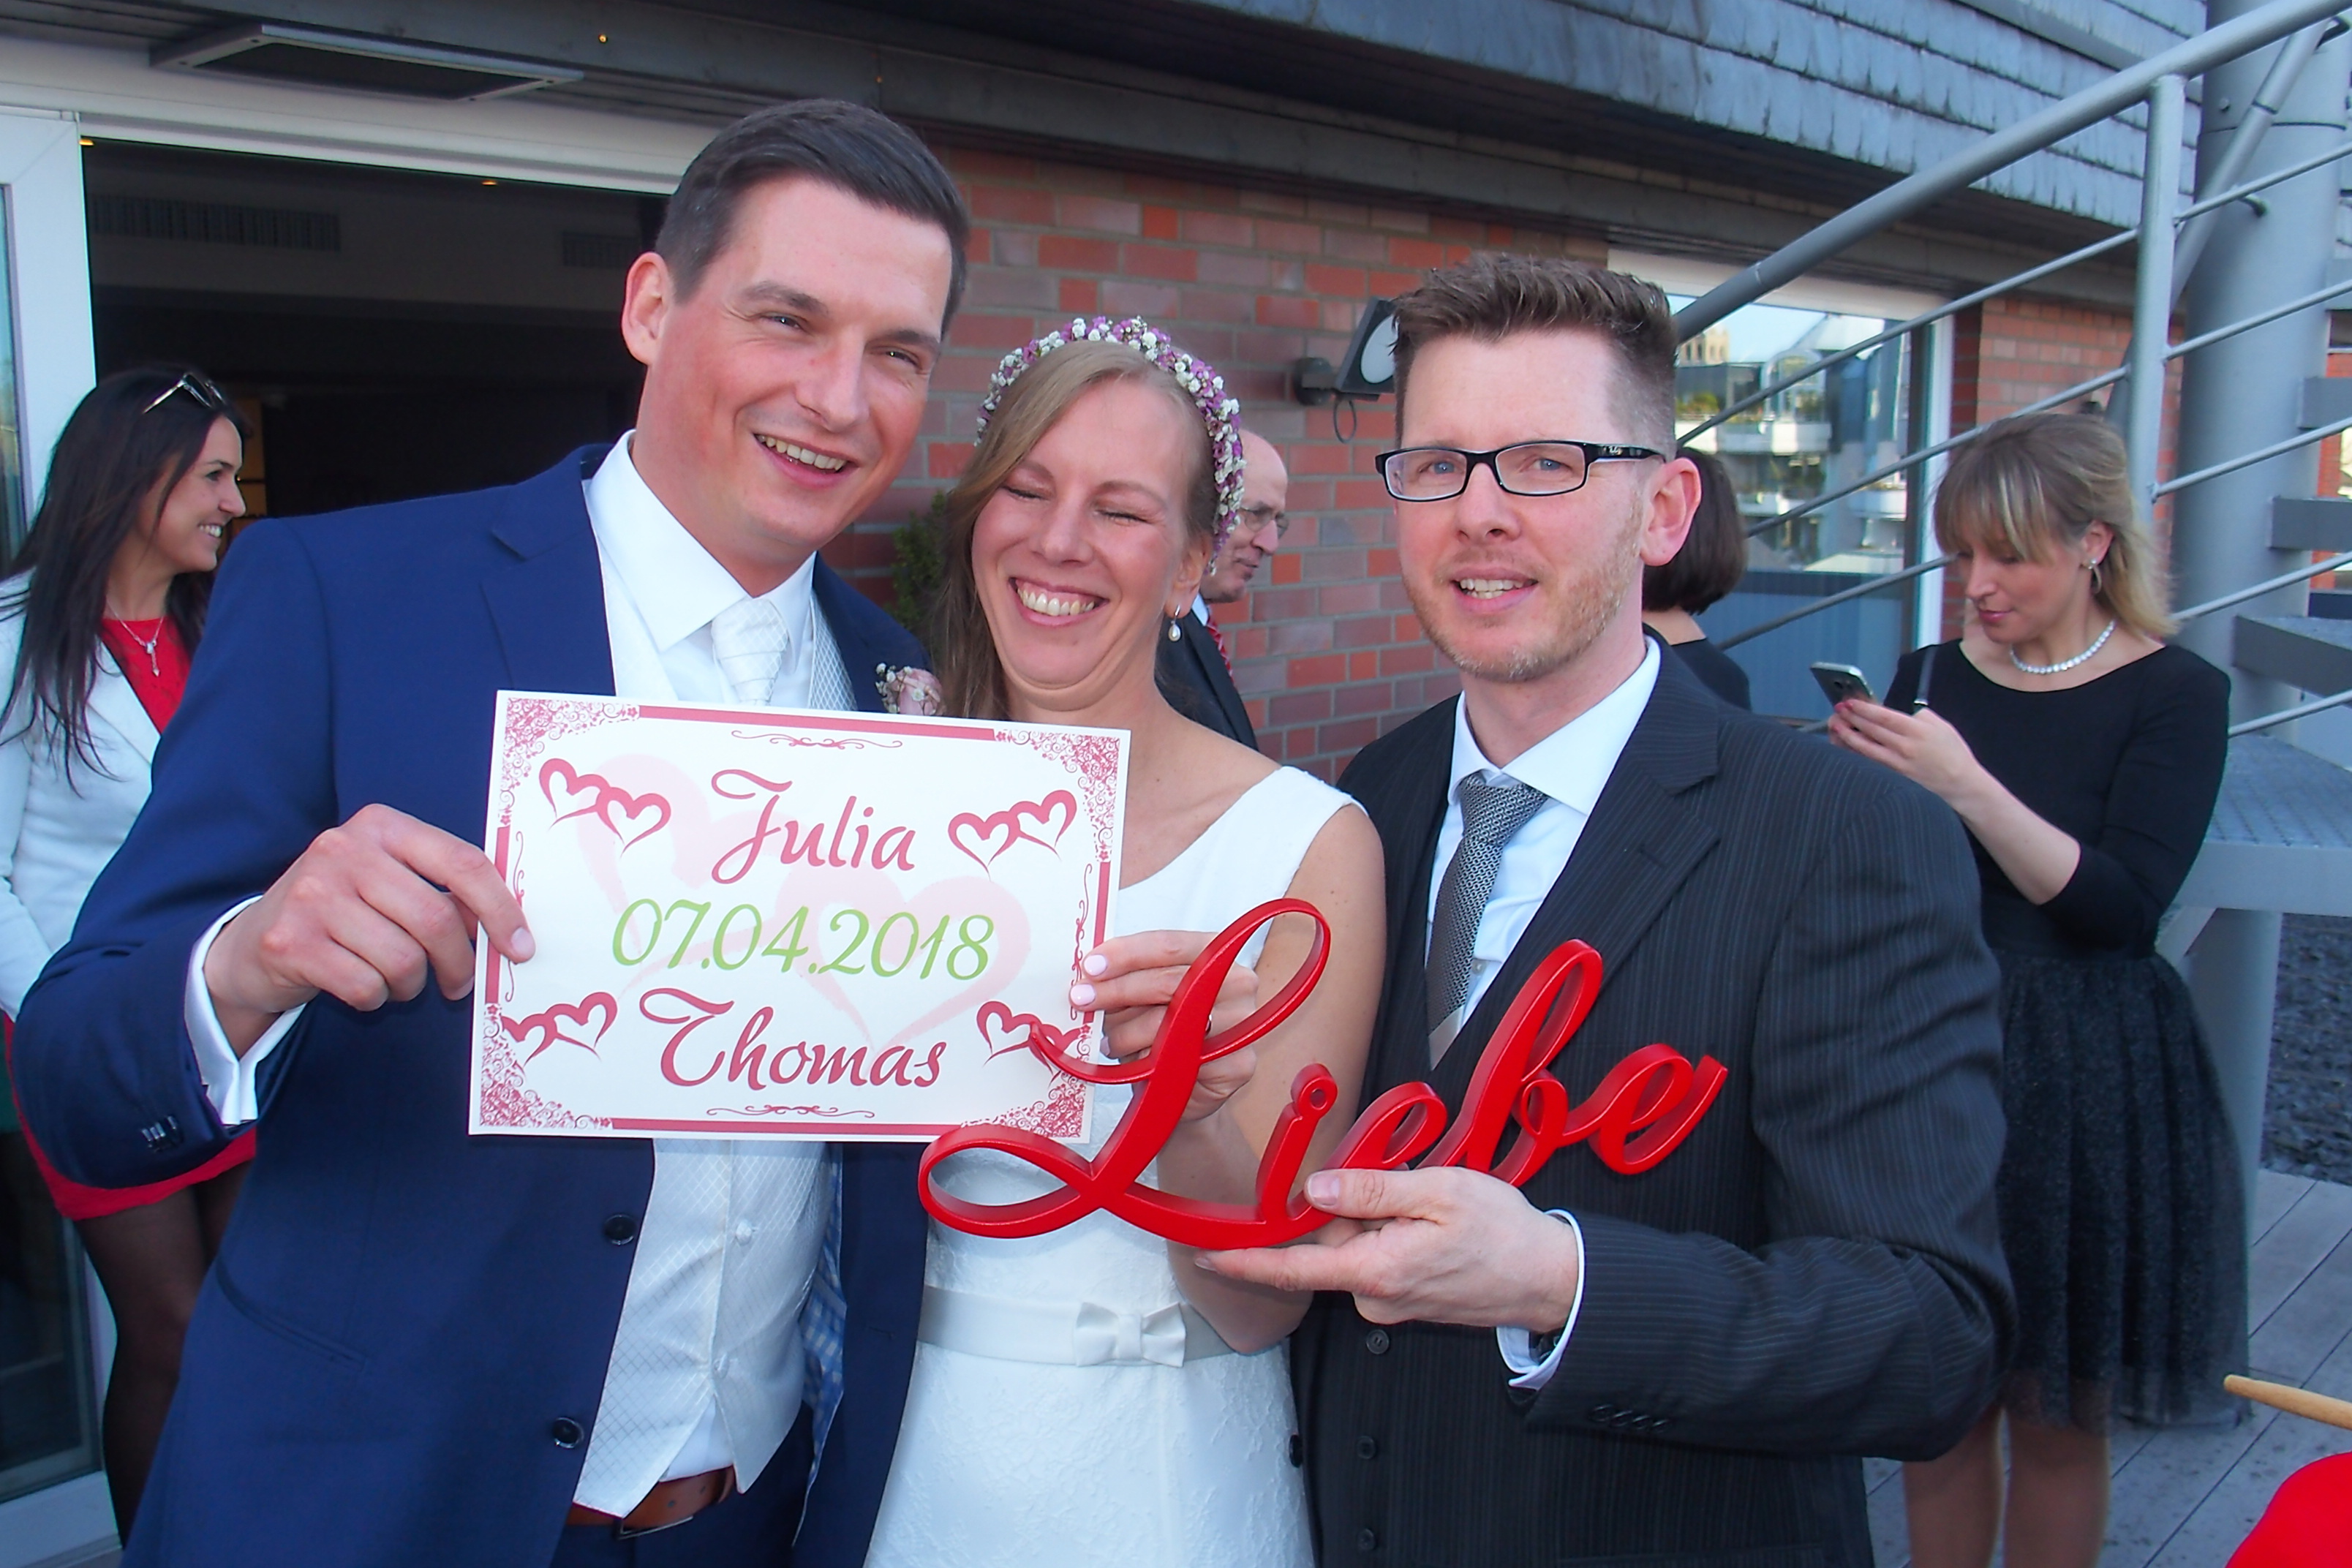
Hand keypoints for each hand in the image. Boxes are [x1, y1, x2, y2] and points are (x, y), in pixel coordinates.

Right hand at [204, 804, 533, 1051]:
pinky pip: (366, 985)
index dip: (500, 909)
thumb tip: (509, 930)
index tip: (520, 947)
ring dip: (412, 984)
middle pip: (436, 919)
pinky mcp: (290, 940)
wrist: (252, 944)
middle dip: (459, 962)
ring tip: (399, 981)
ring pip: (404, 958)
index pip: (462, 863)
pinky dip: (376, 997)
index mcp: (381, 825)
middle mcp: (343, 850)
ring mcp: (312, 894)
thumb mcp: (389, 880)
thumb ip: (442, 889)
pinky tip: (362, 986)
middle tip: (459, 984)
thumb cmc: (342, 912)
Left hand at [1072, 930, 1259, 1121]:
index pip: (1168, 945)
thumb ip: (1127, 979)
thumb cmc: (1163, 1031)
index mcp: (1215, 952)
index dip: (1127, 954)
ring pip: (1169, 1025)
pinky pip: (1180, 1061)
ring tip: (1109, 1041)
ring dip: (1126, 1034)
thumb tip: (1087, 976)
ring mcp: (1242, 1023)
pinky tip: (1134, 1064)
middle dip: (1117, 991)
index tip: (1090, 966)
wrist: (1187, 1086)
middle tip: (1081, 999)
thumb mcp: (1144, 995)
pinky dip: (1148, 1063)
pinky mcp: (1239, 1064)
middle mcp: (1238, 981)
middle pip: (1168, 982)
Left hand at [1197, 1166, 1580, 1330]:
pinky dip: (1395, 1235)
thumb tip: (1315, 1190)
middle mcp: (1376, 1297)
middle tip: (1403, 1185)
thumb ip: (1370, 1190)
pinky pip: (1380, 1259)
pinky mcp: (1406, 1301)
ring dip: (1379, 1220)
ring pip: (1358, 1248)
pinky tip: (1433, 1225)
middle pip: (1331, 1244)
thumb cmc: (1503, 1234)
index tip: (1208, 1255)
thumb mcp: (1437, 1192)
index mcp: (1376, 1270)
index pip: (1294, 1269)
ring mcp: (1391, 1303)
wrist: (1551, 1278)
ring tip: (1431, 1208)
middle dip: (1350, 1207)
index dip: (1246, 1261)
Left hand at [1826, 699, 1984, 803]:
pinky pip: (1871, 761)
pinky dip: (1857, 752)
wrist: (1960, 783)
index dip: (1864, 709)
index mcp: (1916, 730)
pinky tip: (1846, 746)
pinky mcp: (1894, 775)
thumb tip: (1899, 714)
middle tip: (1838, 709)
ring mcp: (1897, 763)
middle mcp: (1904, 746)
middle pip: (1871, 730)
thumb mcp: (1942, 726)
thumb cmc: (1953, 752)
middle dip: (1852, 718)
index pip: (1883, 716)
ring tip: (1835, 725)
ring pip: (1866, 747)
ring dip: (1848, 735)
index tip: (1850, 702)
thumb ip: (1920, 716)